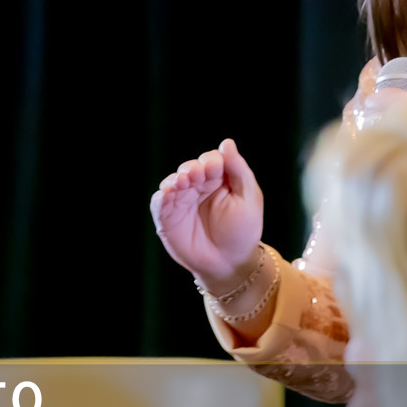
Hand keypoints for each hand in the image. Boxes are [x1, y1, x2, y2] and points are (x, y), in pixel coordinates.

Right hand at [150, 138, 264, 291]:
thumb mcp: (248, 198)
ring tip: (184, 181)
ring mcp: (182, 202)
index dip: (213, 160)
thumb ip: (238, 171)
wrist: (230, 263)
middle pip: (191, 167)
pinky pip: (159, 203)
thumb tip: (227, 143)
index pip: (212, 160)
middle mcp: (198, 187)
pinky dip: (161, 195)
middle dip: (194, 168)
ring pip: (173, 181)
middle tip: (198, 174)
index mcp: (220, 179)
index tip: (216, 167)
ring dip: (178, 178)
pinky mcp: (167, 218)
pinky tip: (168, 192)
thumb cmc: (243, 230)